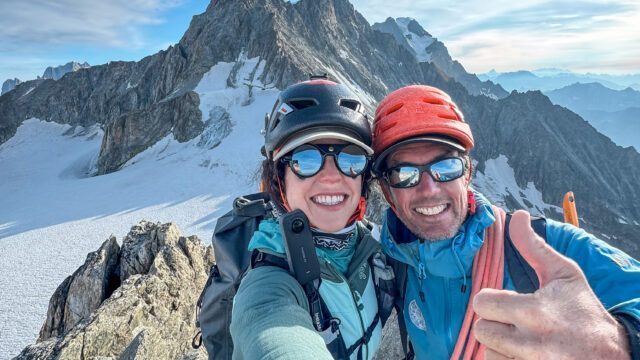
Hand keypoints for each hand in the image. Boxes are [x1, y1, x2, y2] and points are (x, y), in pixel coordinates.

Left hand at [472, 210, 630, 359]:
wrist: (610, 355)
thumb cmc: (584, 311)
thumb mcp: (564, 274)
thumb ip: (534, 246)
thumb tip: (515, 216)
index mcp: (534, 311)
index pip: (482, 302)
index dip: (490, 300)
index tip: (503, 300)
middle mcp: (528, 342)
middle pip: (480, 329)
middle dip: (492, 322)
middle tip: (510, 321)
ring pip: (487, 352)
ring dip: (498, 345)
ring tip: (520, 338)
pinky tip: (522, 354)